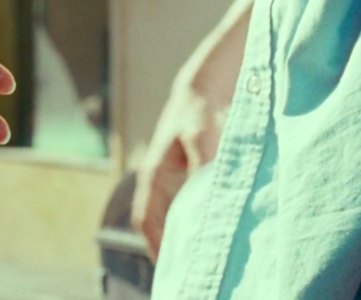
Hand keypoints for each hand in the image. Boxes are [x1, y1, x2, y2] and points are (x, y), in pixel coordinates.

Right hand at [131, 87, 214, 260]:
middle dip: (170, 249)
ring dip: (184, 238)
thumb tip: (205, 199)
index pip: (145, 219)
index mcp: (154, 175)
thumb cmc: (200, 110)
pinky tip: (216, 233)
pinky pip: (189, 207)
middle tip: (190, 273)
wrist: (206, 86)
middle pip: (159, 224)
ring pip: (174, 217)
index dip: (155, 245)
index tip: (169, 267)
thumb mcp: (201, 138)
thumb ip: (203, 167)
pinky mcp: (190, 176)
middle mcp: (160, 181)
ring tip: (203, 260)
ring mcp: (174, 180)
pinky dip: (197, 224)